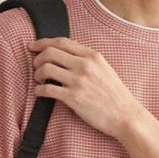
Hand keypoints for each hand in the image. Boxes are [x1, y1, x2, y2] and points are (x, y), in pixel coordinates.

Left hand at [27, 37, 141, 139]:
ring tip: (39, 81)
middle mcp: (84, 65)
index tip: (33, 46)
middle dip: (38, 58)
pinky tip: (39, 93)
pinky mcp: (73, 98)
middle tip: (36, 67)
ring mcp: (78, 81)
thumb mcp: (104, 69)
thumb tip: (66, 56)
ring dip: (37, 74)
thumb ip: (87, 60)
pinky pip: (48, 90)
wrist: (125, 115)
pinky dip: (39, 91)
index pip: (61, 42)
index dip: (43, 42)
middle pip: (50, 52)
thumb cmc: (115, 95)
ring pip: (46, 69)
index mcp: (92, 56)